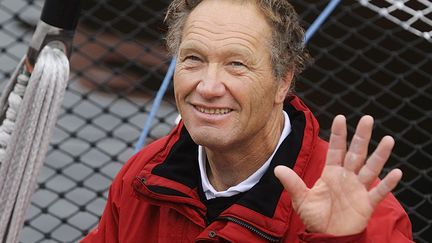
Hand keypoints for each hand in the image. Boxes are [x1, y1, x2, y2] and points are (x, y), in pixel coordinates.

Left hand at [274, 115, 401, 235]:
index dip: (338, 135)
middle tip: (367, 119)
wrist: (327, 236)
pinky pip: (379, 192)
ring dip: (379, 155)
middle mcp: (346, 177)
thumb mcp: (301, 199)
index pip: (335, 149)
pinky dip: (387, 183)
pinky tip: (396, 172)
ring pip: (370, 168)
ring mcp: (358, 189)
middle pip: (356, 153)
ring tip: (388, 140)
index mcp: (331, 173)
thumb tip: (277, 168)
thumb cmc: (315, 217)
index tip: (340, 118)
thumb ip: (292, 183)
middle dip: (361, 137)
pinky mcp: (367, 203)